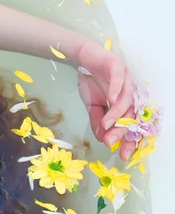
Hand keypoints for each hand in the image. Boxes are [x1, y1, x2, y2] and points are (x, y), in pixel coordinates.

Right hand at [75, 41, 136, 160]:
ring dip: (117, 113)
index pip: (130, 123)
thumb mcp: (92, 106)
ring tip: (107, 124)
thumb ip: (98, 121)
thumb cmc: (90, 81)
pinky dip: (117, 89)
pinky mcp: (117, 67)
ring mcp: (125, 79)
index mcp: (125, 103)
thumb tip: (103, 139)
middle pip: (132, 114)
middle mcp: (129, 92)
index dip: (128, 139)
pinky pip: (119, 79)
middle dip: (124, 130)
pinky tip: (111, 99)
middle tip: (113, 143)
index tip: (123, 155)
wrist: (82, 58)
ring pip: (126, 99)